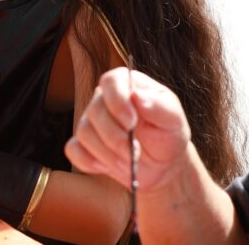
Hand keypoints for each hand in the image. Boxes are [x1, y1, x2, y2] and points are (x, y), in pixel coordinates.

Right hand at [65, 68, 192, 193]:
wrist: (163, 164)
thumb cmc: (168, 135)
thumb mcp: (174, 120)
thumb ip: (160, 106)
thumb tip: (137, 96)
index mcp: (126, 85)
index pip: (111, 81)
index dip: (117, 101)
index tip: (131, 122)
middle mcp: (104, 99)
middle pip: (94, 110)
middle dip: (115, 137)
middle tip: (136, 152)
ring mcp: (91, 121)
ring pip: (84, 133)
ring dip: (108, 153)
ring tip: (130, 161)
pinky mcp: (83, 144)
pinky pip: (74, 151)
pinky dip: (90, 162)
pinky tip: (108, 167)